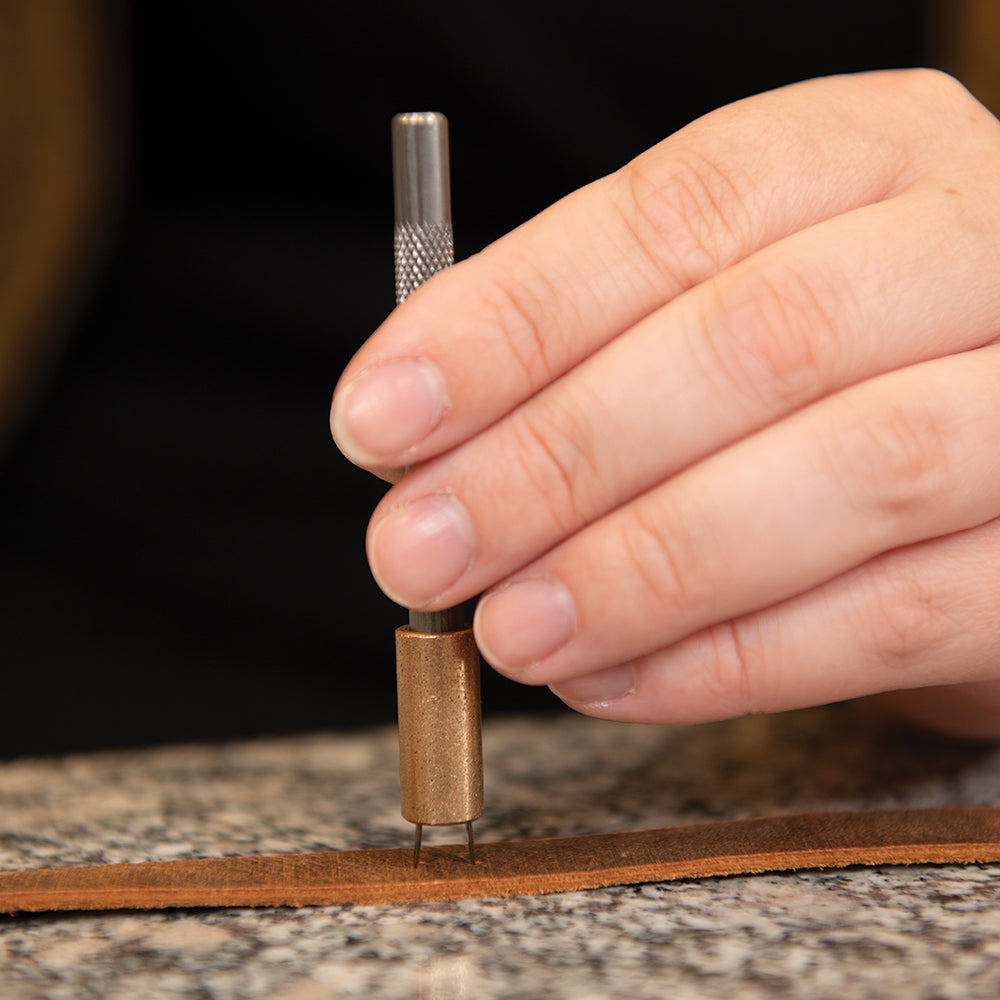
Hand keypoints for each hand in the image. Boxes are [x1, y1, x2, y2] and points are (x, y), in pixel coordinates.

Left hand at [331, 70, 999, 738]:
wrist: (999, 431)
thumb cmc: (834, 360)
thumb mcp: (721, 300)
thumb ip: (588, 350)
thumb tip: (420, 439)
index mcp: (868, 153)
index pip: (672, 214)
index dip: (512, 321)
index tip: (381, 414)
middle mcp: (979, 250)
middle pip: (756, 343)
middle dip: (558, 460)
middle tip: (420, 550)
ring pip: (846, 479)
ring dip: (641, 571)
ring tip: (510, 629)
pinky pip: (898, 619)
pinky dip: (732, 662)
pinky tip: (611, 678)